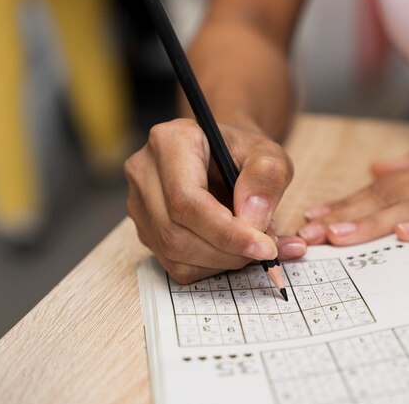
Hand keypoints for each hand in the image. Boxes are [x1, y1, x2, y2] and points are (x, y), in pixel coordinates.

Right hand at [125, 118, 305, 283]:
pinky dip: (212, 266)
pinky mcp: (146, 229)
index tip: (265, 248)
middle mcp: (144, 171)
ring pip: (174, 253)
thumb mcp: (269, 155)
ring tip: (254, 246)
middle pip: (176, 232)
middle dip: (228, 251)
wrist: (227, 156)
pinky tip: (235, 251)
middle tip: (265, 249)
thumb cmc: (245, 152)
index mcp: (170, 141)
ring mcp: (139, 203)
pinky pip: (175, 265)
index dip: (227, 232)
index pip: (186, 200)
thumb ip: (267, 178)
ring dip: (222, 261)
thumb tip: (253, 220)